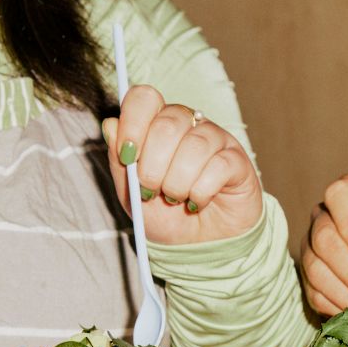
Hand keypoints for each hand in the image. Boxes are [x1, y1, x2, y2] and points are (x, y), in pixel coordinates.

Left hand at [102, 85, 261, 244]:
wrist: (199, 248)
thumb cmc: (167, 218)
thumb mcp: (132, 195)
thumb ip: (119, 162)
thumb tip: (110, 125)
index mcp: (157, 125)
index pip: (145, 98)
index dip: (132, 123)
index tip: (126, 156)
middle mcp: (188, 125)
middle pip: (168, 123)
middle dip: (153, 165)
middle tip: (151, 190)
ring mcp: (215, 140)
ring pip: (195, 145)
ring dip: (178, 182)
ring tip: (177, 199)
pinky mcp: (237, 161)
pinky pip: (219, 165)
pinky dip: (202, 191)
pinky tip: (199, 202)